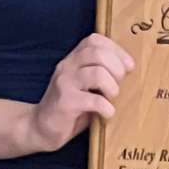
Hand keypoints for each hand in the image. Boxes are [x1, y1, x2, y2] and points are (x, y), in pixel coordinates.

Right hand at [22, 34, 133, 152]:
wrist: (40, 128)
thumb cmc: (70, 107)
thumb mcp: (84, 85)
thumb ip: (100, 73)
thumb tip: (129, 71)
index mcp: (73, 59)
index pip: (95, 40)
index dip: (116, 50)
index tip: (128, 67)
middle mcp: (67, 66)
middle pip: (98, 53)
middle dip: (117, 69)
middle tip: (119, 85)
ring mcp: (64, 83)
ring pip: (98, 73)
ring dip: (112, 87)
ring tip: (111, 99)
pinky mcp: (65, 103)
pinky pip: (94, 100)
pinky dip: (107, 108)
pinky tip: (107, 114)